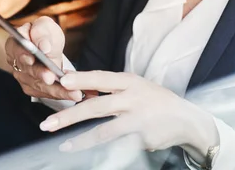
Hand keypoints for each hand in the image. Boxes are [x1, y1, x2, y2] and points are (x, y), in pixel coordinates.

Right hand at [5, 16, 82, 101]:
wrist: (49, 46)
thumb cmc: (45, 34)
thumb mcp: (45, 26)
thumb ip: (42, 34)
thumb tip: (44, 47)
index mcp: (14, 44)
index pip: (16, 49)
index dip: (23, 54)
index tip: (32, 59)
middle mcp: (16, 62)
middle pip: (27, 70)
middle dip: (40, 74)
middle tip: (51, 77)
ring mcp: (22, 77)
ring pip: (38, 85)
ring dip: (54, 89)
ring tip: (71, 90)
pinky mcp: (32, 88)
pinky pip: (45, 93)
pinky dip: (59, 94)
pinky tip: (72, 93)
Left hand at [38, 71, 219, 162]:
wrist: (186, 120)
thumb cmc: (154, 101)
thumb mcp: (135, 87)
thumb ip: (110, 88)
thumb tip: (78, 87)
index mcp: (129, 82)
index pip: (100, 78)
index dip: (80, 80)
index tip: (60, 81)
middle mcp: (133, 98)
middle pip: (96, 106)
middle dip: (70, 116)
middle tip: (48, 123)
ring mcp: (138, 120)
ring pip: (104, 131)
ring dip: (81, 140)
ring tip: (64, 145)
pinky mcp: (143, 139)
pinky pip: (116, 147)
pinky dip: (100, 152)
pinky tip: (86, 156)